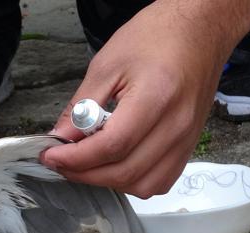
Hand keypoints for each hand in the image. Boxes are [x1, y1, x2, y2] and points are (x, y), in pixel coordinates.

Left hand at [42, 0, 249, 197]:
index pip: (111, 145)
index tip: (50, 156)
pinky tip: (114, 165)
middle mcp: (177, 125)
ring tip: (85, 165)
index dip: (75, 158)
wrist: (199, 30)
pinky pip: (160, 181)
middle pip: (125, 171)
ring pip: (143, 184)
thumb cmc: (156, 38)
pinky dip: (132, 181)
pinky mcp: (189, 146)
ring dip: (108, 181)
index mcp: (156, 97)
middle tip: (61, 163)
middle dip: (84, 173)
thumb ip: (82, 106)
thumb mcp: (106, 64)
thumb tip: (60, 138)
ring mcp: (187, 139)